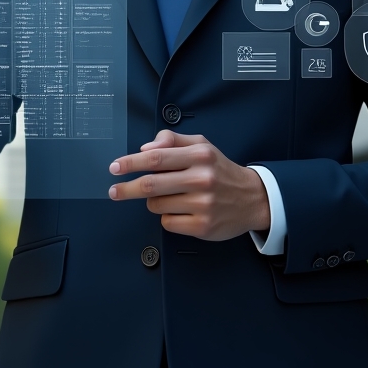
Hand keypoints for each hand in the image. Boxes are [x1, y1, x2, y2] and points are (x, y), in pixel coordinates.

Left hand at [108, 131, 270, 240]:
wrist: (253, 198)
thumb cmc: (220, 170)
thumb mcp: (201, 145)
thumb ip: (172, 141)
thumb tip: (145, 149)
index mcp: (200, 155)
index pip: (156, 158)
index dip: (131, 163)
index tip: (115, 167)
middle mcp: (202, 179)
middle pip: (151, 184)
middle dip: (127, 188)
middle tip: (114, 191)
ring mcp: (203, 204)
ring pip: (156, 205)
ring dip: (153, 202)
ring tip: (169, 197)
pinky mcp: (202, 226)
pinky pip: (167, 222)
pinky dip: (167, 217)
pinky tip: (181, 210)